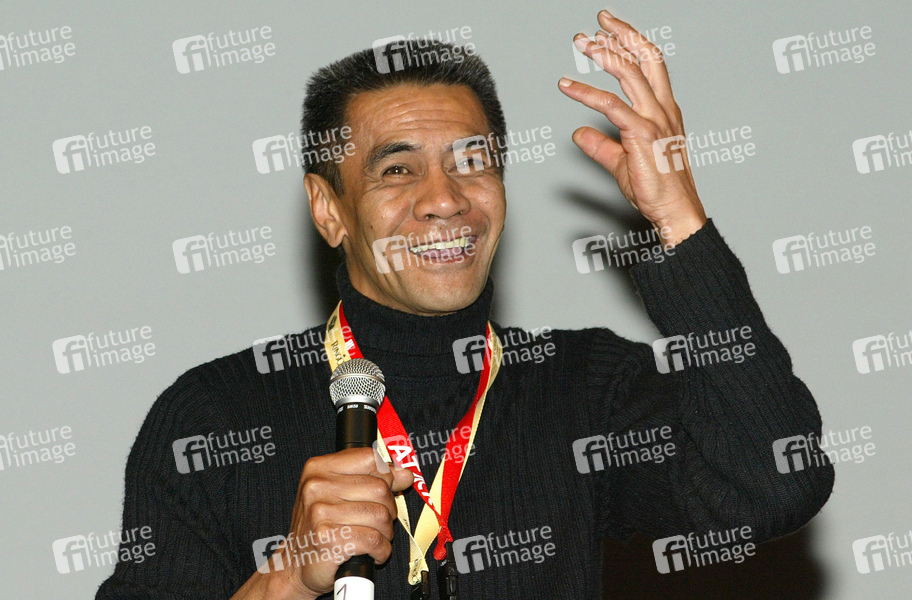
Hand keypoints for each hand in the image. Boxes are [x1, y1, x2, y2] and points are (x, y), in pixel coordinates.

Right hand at [264, 447, 414, 598]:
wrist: (296, 564)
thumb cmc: (321, 526)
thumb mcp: (339, 493)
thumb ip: (371, 478)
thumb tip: (404, 474)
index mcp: (319, 468)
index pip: (369, 458)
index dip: (387, 475)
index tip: (388, 489)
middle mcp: (317, 487)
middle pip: (380, 488)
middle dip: (388, 509)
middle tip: (377, 522)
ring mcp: (320, 513)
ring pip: (381, 516)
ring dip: (385, 532)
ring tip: (372, 537)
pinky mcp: (328, 539)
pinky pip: (374, 540)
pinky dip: (381, 550)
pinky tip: (371, 552)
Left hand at [560, 9, 706, 246]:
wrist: (674, 211)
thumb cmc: (657, 190)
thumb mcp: (622, 162)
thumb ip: (601, 146)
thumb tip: (579, 133)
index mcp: (664, 111)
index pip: (650, 66)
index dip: (631, 43)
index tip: (609, 30)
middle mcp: (662, 110)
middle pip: (645, 58)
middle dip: (621, 34)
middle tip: (597, 22)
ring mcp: (654, 120)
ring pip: (629, 74)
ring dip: (604, 53)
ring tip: (582, 42)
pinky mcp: (641, 135)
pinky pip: (611, 106)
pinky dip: (586, 93)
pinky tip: (567, 86)